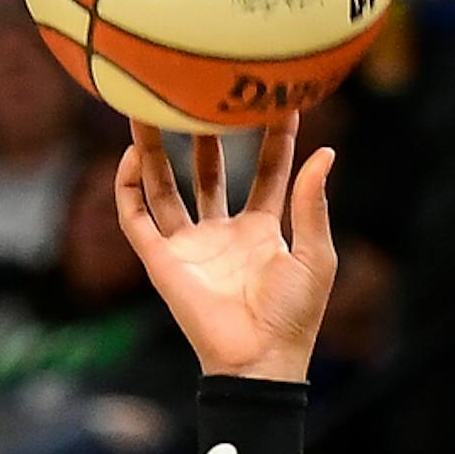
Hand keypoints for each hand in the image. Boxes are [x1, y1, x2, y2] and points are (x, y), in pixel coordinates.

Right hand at [115, 120, 336, 383]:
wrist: (259, 361)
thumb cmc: (293, 318)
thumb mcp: (315, 255)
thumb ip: (313, 203)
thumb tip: (326, 151)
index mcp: (263, 232)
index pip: (266, 173)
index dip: (273, 139)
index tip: (276, 100)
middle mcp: (223, 234)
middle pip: (208, 173)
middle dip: (205, 135)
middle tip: (202, 92)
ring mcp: (190, 246)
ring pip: (165, 188)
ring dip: (156, 150)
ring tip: (149, 107)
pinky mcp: (162, 261)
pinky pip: (135, 217)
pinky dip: (129, 185)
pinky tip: (133, 154)